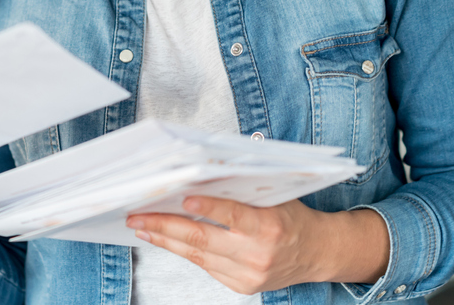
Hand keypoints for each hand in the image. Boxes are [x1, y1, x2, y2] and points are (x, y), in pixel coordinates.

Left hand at [126, 197, 388, 293]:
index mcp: (269, 226)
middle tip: (137, 216)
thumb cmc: (291, 216)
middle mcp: (258, 253)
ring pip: (198, 256)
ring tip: (142, 227)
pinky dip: (184, 252)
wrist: (317, 253)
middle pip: (203, 239)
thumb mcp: (275, 194)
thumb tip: (204, 167)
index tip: (183, 198)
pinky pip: (206, 266)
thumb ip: (243, 185)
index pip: (232, 215)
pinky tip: (166, 240)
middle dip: (165, 226)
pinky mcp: (242, 286)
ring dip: (166, 240)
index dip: (207, 207)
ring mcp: (249, 274)